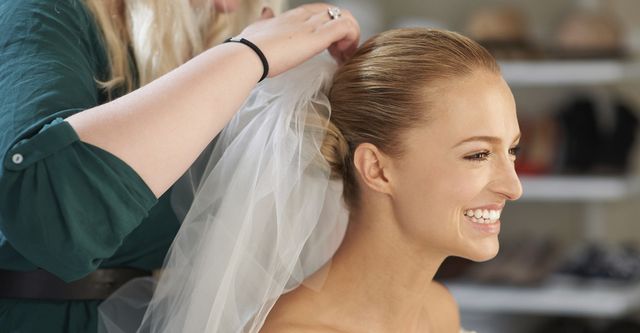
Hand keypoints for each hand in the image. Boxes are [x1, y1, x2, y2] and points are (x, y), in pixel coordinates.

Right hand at [237, 3, 359, 77]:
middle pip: (337, 13)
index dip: (329, 27)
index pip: (321, 11)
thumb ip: (265, 21)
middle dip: (344, 33)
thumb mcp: (258, 28)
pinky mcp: (318, 37)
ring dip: (350, 38)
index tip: (328, 48)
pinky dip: (351, 41)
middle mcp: (305, 16)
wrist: (247, 55)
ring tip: (343, 57)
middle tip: (339, 54)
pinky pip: (346, 28)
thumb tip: (266, 12)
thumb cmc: (249, 47)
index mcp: (293, 15)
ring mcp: (313, 25)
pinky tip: (342, 56)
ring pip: (346, 17)